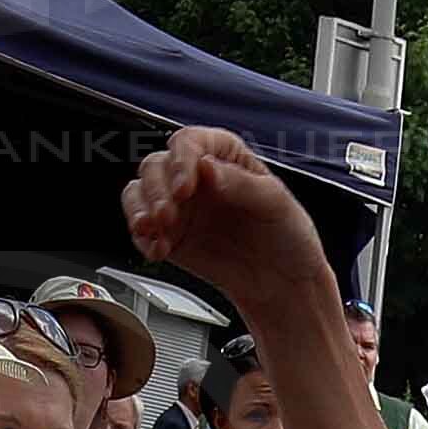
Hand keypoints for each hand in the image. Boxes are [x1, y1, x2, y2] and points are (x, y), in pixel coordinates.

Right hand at [122, 129, 336, 327]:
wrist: (283, 285)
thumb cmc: (287, 237)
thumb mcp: (275, 204)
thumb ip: (240, 183)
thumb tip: (208, 168)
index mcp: (225, 157)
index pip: (191, 143)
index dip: (181, 160)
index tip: (185, 185)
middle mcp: (197, 177)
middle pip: (157, 165)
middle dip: (156, 189)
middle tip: (167, 214)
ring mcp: (181, 207)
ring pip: (140, 193)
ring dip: (140, 210)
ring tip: (154, 229)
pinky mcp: (170, 236)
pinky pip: (141, 230)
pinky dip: (142, 239)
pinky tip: (158, 249)